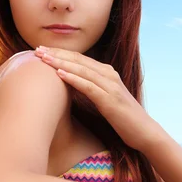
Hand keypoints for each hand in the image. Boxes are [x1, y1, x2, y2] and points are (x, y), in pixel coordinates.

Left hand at [34, 46, 161, 151]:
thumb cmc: (123, 118)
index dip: (61, 53)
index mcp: (107, 73)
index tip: (43, 50)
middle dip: (57, 54)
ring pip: (81, 70)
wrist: (145, 131)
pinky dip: (74, 78)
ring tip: (44, 58)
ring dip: (61, 62)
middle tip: (37, 49)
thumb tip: (70, 86)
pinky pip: (88, 86)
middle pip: (79, 60)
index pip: (80, 58)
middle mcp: (109, 75)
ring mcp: (111, 86)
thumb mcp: (104, 99)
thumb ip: (91, 89)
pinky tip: (60, 74)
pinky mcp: (110, 100)